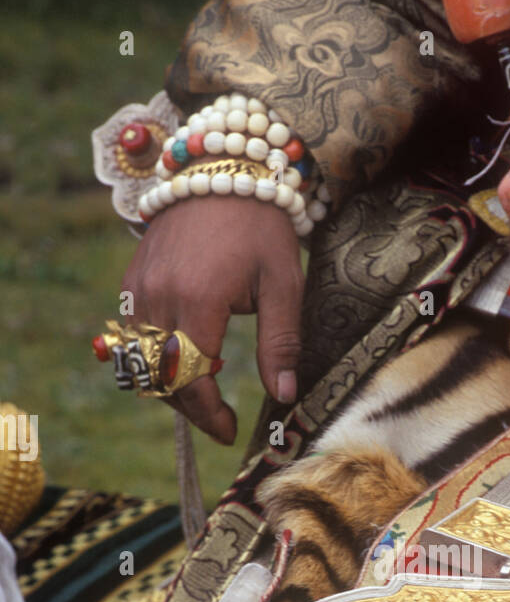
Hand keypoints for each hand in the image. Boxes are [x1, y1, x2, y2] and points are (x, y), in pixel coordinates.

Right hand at [120, 194, 304, 442]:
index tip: (229, 429)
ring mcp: (140, 288)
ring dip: (172, 383)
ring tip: (208, 383)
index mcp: (199, 301)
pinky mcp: (132, 280)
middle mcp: (160, 297)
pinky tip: (190, 350)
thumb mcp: (283, 286)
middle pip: (163, 378)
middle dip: (191, 406)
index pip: (191, 381)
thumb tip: (286, 396)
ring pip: (144, 361)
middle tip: (220, 416)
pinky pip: (135, 335)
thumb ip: (281, 344)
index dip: (209, 415)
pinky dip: (157, 355)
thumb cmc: (262, 227)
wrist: (224, 171)